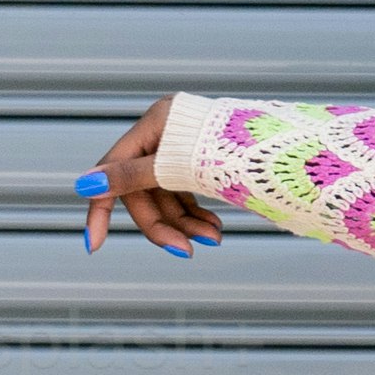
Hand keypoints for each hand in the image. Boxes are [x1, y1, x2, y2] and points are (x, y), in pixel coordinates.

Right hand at [76, 98, 230, 254]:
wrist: (289, 149)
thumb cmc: (238, 149)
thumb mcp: (180, 166)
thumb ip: (131, 177)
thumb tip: (85, 185)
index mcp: (156, 124)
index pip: (113, 173)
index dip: (101, 210)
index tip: (94, 245)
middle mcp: (166, 133)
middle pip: (144, 191)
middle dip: (166, 223)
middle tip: (187, 251)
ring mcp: (183, 149)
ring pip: (168, 196)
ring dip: (185, 224)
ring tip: (213, 239)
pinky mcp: (200, 163)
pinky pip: (186, 194)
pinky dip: (196, 214)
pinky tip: (213, 229)